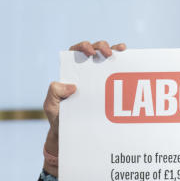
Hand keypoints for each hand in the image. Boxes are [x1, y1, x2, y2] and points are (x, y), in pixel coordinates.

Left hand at [42, 40, 126, 174]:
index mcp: (71, 73)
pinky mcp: (109, 88)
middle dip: (102, 47)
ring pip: (107, 58)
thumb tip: (72, 85)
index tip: (90, 53)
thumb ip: (54, 92)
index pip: (76, 52)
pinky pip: (117, 73)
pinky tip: (129, 62)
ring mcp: (98, 79)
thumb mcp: (51, 106)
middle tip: (108, 53)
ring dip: (115, 50)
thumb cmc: (59, 118)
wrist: (71, 133)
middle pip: (94, 50)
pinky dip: (124, 64)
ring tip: (121, 51)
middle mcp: (86, 72)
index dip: (83, 47)